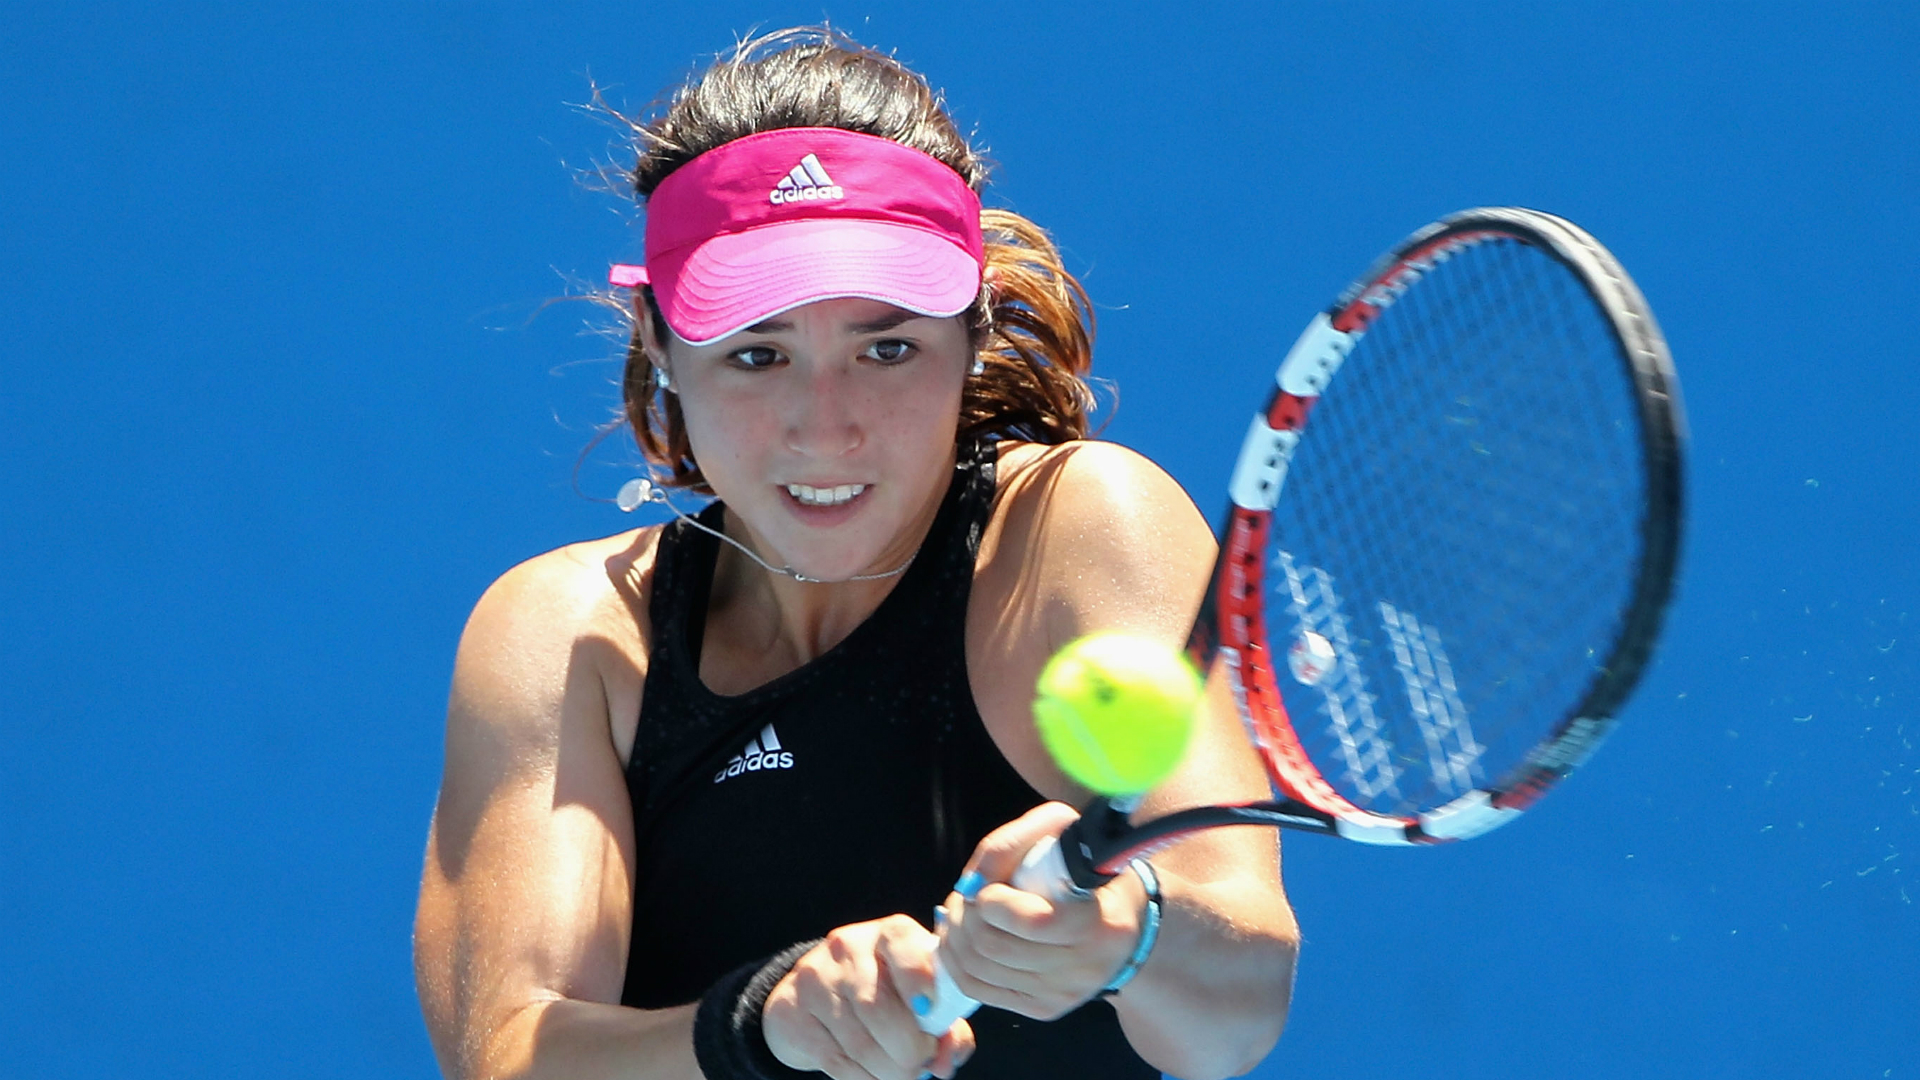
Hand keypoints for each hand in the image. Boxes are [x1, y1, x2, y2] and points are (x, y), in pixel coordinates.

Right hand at [763, 914, 974, 1079]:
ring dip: (889, 1071)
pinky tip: (874, 1074)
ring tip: (903, 1074)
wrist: (817, 996)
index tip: (930, 1011)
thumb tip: (945, 1060)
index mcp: (891, 934)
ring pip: (858, 1042)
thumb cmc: (890, 995)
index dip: (918, 978)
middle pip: (876, 1006)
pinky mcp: (791, 1012)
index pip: (902, 943)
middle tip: (921, 1064)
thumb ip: (947, 1026)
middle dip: (908, 1049)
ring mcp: (815, 978)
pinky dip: (865, 1078)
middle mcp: (849, 948)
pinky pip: (836, 1060)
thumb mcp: (923, 997)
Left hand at [936, 802, 1148, 1020]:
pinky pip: (979, 989)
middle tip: (964, 895)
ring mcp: (1062, 994)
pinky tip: (959, 939)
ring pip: (979, 970)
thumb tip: (973, 881)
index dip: (993, 902)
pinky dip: (956, 961)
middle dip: (965, 916)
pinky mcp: (1042, 1009)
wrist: (1124, 933)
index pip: (1033, 921)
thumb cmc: (1091, 875)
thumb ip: (1018, 844)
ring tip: (959, 912)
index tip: (985, 885)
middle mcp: (1084, 968)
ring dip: (954, 936)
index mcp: (1101, 923)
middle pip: (994, 946)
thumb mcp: (1067, 839)